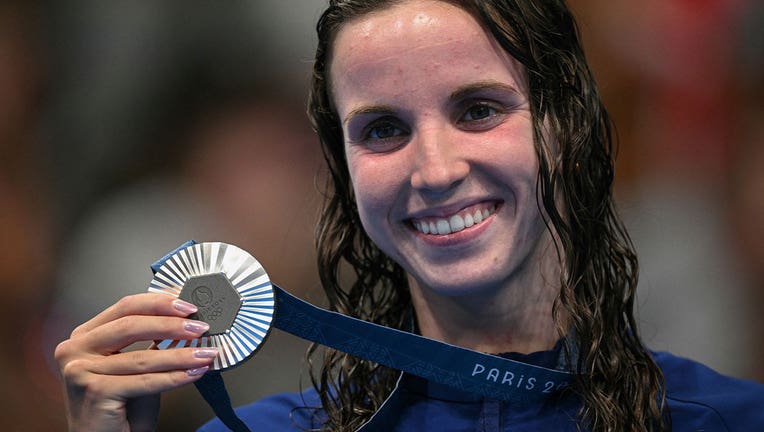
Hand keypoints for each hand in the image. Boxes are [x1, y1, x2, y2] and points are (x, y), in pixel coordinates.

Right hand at [55, 293, 216, 431]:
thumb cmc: (121, 407)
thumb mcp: (136, 365)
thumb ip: (152, 340)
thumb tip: (188, 319)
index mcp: (85, 336)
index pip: (126, 307)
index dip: (160, 302)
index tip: (188, 303)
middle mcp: (74, 350)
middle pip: (131, 325)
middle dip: (171, 323)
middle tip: (201, 325)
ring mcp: (80, 371)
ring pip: (142, 357)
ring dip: (181, 354)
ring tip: (206, 353)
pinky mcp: (94, 392)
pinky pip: (145, 381)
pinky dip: (175, 377)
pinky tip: (195, 373)